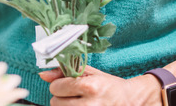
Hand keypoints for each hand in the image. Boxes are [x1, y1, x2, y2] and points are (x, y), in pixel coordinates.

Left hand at [40, 66, 162, 105]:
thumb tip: (43, 74)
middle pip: (55, 102)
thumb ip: (64, 72)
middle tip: (74, 96)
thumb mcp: (90, 74)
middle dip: (61, 98)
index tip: (68, 86)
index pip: (56, 87)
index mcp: (89, 86)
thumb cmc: (109, 86)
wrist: (132, 101)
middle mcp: (90, 104)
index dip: (60, 85)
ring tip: (78, 103)